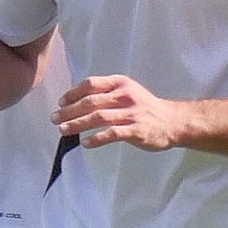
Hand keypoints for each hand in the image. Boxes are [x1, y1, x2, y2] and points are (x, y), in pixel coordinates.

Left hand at [54, 75, 191, 150]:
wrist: (173, 121)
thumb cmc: (146, 108)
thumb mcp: (128, 92)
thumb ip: (107, 93)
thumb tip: (76, 101)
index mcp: (121, 83)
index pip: (91, 84)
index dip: (73, 93)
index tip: (61, 103)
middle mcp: (125, 95)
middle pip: (91, 101)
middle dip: (69, 111)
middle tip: (54, 119)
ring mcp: (131, 113)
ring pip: (98, 117)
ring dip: (78, 124)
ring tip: (62, 131)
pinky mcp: (136, 130)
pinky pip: (112, 134)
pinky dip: (96, 138)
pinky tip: (85, 143)